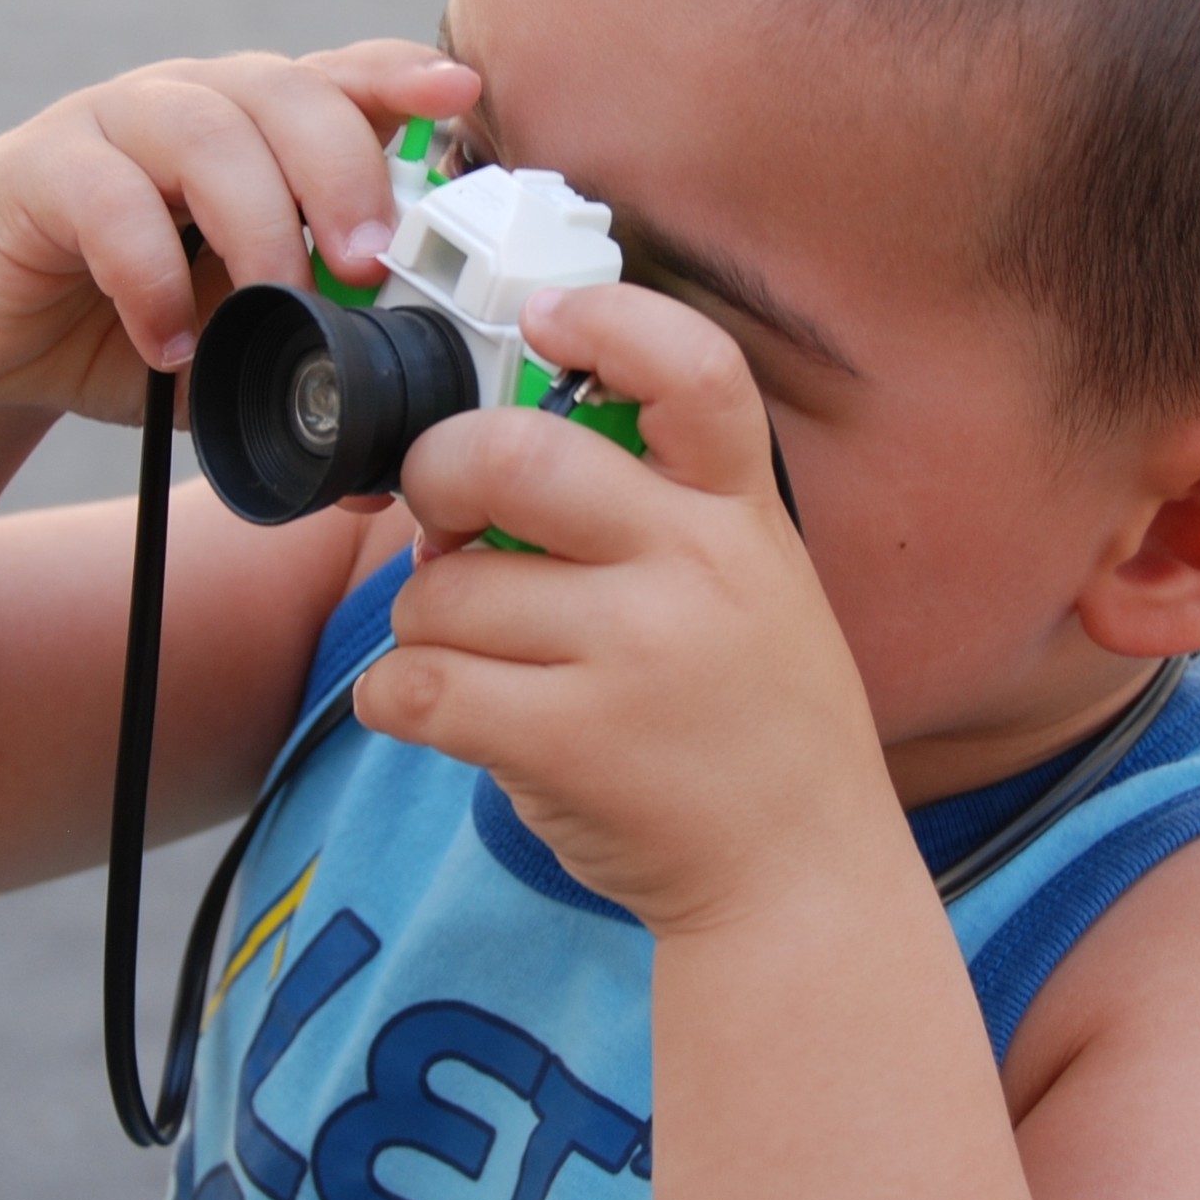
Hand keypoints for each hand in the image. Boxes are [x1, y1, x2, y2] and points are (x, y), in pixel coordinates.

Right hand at [0, 44, 478, 421]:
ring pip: (203, 128)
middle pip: (286, 90)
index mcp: (263, 131)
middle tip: (372, 259)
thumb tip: (390, 471)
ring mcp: (113, 127)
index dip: (399, 77)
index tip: (458, 95)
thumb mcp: (240, 353)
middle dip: (344, 168)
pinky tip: (170, 344)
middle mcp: (195, 106)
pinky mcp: (36, 172)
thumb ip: (309, 376)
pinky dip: (148, 274)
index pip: (342, 79)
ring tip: (284, 301)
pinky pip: (103, 198)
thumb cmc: (132, 326)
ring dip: (257, 216)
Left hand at [356, 284, 905, 936]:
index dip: (607, 316)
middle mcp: (696, 569)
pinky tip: (431, 711)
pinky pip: (415, 685)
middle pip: (513, 456)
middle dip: (438, 475)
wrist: (805, 884)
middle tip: (440, 519)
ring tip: (472, 660)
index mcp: (744, 517)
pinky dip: (393, 697)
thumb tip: (472, 475)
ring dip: (423, 623)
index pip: (694, 369)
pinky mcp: (570, 742)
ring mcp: (635, 655)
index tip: (545, 316)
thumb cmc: (752, 730)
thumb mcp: (753, 591)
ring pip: (442, 589)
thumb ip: (652, 518)